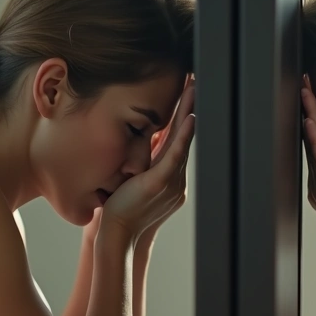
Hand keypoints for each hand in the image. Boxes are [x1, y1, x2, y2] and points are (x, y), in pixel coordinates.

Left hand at [102, 78, 195, 242]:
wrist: (118, 235)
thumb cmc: (122, 211)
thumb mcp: (135, 182)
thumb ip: (142, 164)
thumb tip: (140, 146)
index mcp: (171, 176)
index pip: (179, 139)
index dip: (185, 115)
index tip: (188, 92)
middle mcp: (177, 178)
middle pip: (186, 135)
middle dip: (192, 106)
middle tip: (198, 81)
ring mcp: (170, 181)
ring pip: (183, 141)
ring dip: (190, 112)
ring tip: (195, 89)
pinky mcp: (158, 184)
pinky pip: (174, 156)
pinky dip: (182, 137)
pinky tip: (190, 119)